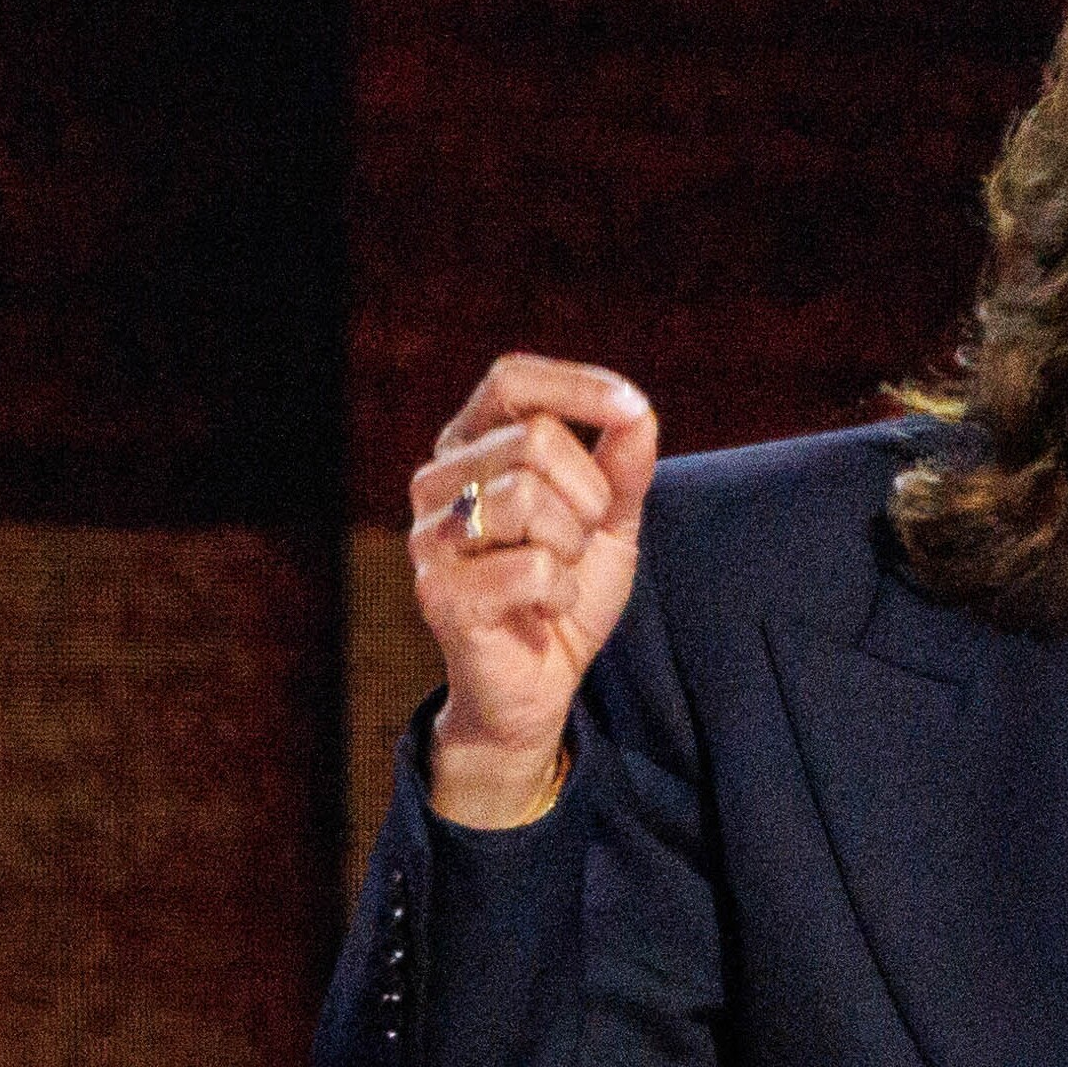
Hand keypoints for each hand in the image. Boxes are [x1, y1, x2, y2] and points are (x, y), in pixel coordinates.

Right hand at [408, 355, 657, 821]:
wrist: (538, 686)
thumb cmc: (563, 591)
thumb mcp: (608, 521)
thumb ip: (622, 465)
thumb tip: (638, 413)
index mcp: (471, 447)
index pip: (511, 380)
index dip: (575, 384)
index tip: (632, 409)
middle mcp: (436, 481)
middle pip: (534, 437)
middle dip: (588, 492)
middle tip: (580, 540)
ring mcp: (429, 537)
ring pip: (527, 495)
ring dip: (572, 543)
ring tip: (559, 573)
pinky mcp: (439, 593)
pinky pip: (531, 566)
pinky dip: (561, 591)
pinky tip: (543, 609)